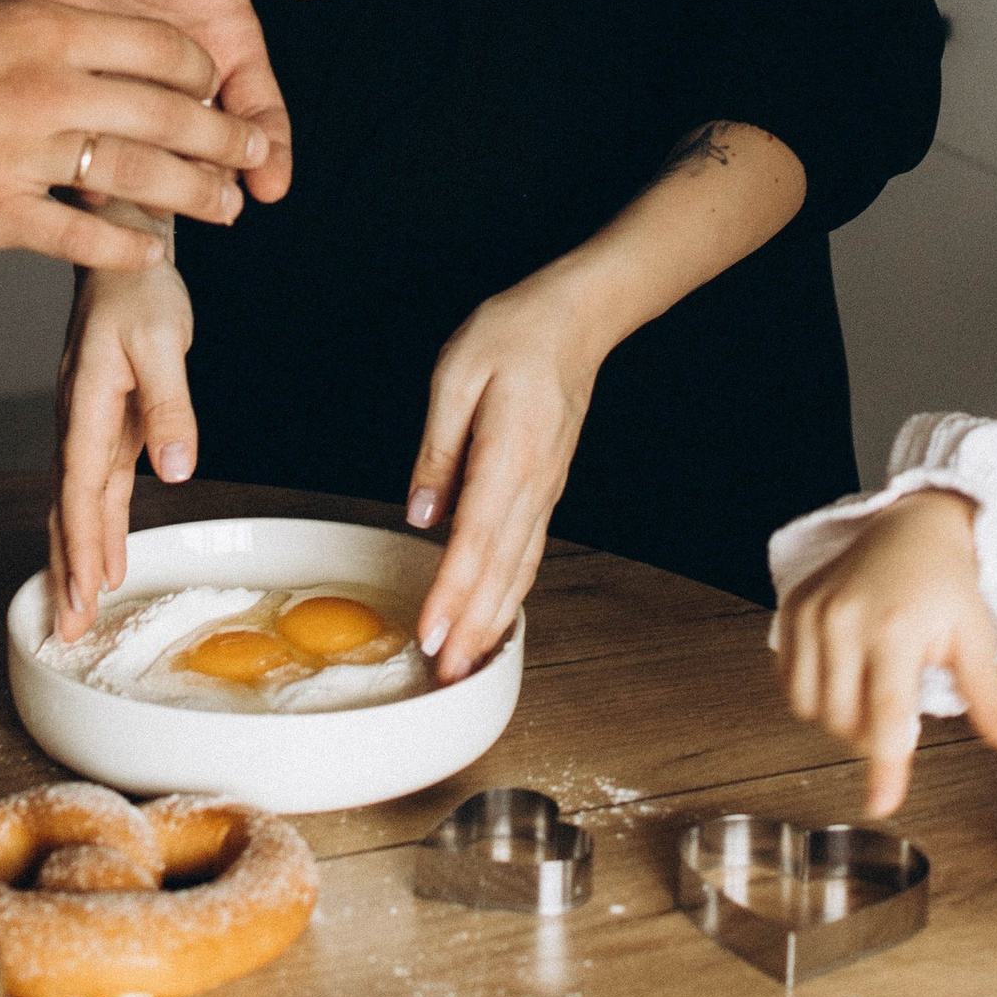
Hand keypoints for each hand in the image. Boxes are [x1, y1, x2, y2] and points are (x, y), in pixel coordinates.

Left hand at [0, 0, 347, 202]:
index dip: (270, 148)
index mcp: (221, 42)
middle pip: (210, 148)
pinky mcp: (72, 96)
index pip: (258, 108)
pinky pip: (85, 147)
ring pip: (150, 158)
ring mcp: (123, 92)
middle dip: (218, 184)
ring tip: (159, 212)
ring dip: (158, 188)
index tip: (271, 183)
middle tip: (221, 212)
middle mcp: (178, 79)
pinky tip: (87, 195)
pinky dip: (87, 173)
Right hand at [0, 0, 260, 265]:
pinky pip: (79, 236)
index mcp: (43, 30)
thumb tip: (99, 55)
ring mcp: (20, 154)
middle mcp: (43, 89)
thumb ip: (44, 40)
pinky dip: (123, 245)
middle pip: (164, 114)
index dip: (201, 72)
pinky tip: (152, 249)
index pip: (157, 47)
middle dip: (221, 138)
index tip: (219, 90)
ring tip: (227, 207)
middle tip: (254, 154)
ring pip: (136, 177)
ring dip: (193, 194)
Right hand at [52, 251, 195, 632]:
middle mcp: (78, 422)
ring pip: (77, 503)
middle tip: (67, 628)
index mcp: (87, 405)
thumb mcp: (164, 341)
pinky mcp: (107, 422)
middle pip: (67, 509)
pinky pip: (95, 486)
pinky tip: (103, 557)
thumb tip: (175, 469)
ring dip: (77, 556)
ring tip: (77, 608)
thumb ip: (170, 407)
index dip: (80, 547)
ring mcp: (89, 425)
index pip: (80, 490)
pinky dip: (95, 526)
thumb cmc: (139, 288)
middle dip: (67, 570)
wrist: (121, 246)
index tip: (84, 594)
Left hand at [404, 269, 608, 683]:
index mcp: (508, 459)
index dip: (452, 595)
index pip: (475, 543)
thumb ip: (437, 449)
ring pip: (520, 571)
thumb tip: (421, 512)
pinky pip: (529, 553)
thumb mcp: (456, 375)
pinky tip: (496, 615)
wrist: (575, 320)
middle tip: (446, 677)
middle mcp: (533, 486)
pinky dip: (512, 593)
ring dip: (494, 621)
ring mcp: (546, 492)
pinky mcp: (546, 490)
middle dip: (473, 629)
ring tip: (469, 663)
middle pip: (501, 573)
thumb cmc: (515, 336)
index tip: (432, 635)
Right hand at [773, 492, 996, 816]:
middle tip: (900, 708)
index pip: (886, 716)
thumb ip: (988, 695)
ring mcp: (812, 614)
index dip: (886, 767)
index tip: (881, 804)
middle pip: (846, 722)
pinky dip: (813, 697)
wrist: (910, 526)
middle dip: (873, 735)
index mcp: (896, 628)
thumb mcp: (976, 636)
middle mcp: (845, 620)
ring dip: (841, 720)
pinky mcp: (790, 610)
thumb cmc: (945, 583)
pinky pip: (790, 683)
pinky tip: (842, 676)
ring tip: (871, 689)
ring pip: (812, 709)